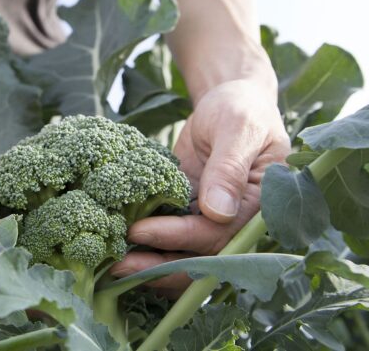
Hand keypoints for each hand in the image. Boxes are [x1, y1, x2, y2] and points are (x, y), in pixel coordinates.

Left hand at [110, 77, 289, 295]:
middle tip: (117, 264)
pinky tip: (117, 243)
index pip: (215, 235)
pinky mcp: (188, 215)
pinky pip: (170, 238)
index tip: (139, 231)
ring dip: (149, 264)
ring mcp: (210, 223)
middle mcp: (235, 225)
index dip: (177, 237)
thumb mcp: (238, 129)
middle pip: (198, 259)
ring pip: (182, 256)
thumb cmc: (240, 110)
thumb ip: (229, 168)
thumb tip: (217, 212)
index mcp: (257, 209)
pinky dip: (147, 246)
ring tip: (111, 263)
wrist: (230, 103)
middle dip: (158, 266)